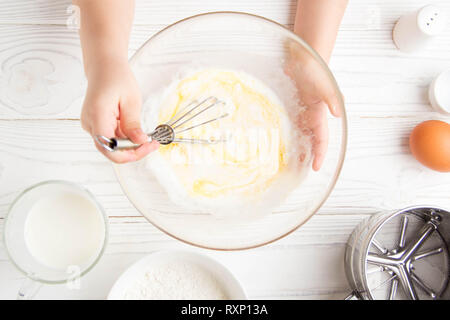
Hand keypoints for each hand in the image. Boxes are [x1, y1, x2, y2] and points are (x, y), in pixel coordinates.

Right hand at [81, 59, 158, 162]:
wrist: (104, 67)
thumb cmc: (116, 78)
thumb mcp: (131, 100)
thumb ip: (133, 124)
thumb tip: (140, 142)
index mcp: (97, 116)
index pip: (109, 148)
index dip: (129, 154)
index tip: (147, 147)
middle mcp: (90, 123)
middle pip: (111, 150)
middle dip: (133, 150)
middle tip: (152, 144)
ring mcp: (90, 124)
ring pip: (111, 145)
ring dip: (130, 144)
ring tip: (146, 136)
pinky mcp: (95, 124)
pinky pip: (111, 138)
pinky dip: (124, 138)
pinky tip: (134, 130)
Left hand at [285, 42, 341, 170]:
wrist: (304, 56)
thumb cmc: (317, 70)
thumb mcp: (326, 85)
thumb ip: (332, 98)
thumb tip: (338, 114)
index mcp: (320, 114)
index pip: (322, 139)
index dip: (319, 154)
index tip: (314, 167)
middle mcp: (311, 115)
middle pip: (310, 140)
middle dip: (307, 155)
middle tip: (298, 170)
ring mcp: (300, 110)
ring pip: (299, 133)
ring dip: (295, 146)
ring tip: (286, 160)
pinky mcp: (291, 104)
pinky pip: (288, 122)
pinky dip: (285, 132)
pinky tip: (276, 139)